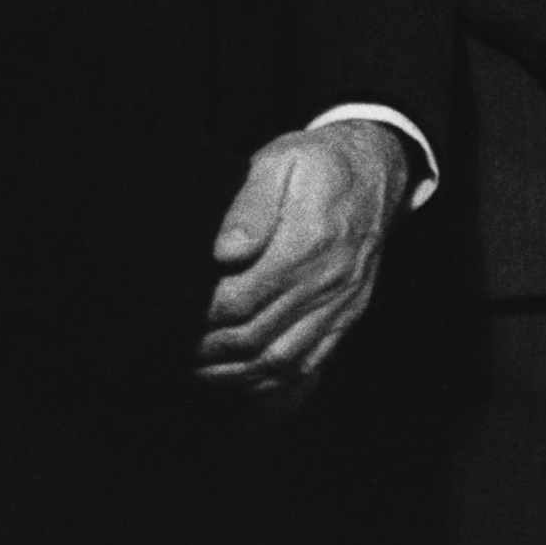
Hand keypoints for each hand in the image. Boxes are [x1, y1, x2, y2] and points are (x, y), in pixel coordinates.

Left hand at [196, 118, 413, 409]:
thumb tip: (225, 252)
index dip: (198, 318)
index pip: (239, 300)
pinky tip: (240, 381)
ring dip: (232, 375)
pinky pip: (308, 363)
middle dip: (205, 352)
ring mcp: (340, 304)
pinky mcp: (348, 315)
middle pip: (254, 337)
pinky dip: (270, 383)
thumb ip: (251, 205)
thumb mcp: (281, 161)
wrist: (378, 171)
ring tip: (194, 371)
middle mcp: (326, 282)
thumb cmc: (318, 164)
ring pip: (279, 361)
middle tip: (168, 351)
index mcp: (306, 244)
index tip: (167, 319)